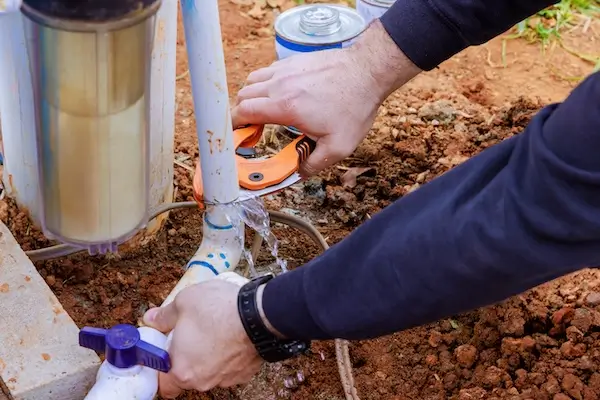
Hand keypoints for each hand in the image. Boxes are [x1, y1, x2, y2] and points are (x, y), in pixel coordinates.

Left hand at [142, 273, 260, 397]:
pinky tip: (231, 334)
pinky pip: (230, 366)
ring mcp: (226, 378)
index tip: (164, 351)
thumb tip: (153, 319)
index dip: (162, 368)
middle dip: (187, 357)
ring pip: (210, 370)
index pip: (164, 384)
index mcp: (181, 369)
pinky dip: (228, 354)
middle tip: (190, 334)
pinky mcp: (245, 373)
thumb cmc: (218, 310)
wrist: (258, 314)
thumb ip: (164, 315)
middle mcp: (202, 380)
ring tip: (214, 330)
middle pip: (187, 375)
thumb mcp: (184, 302)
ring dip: (209, 355)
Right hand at [231, 20, 420, 176]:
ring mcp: (285, 70)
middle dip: (241, 114)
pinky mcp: (293, 61)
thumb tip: (298, 174)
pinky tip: (278, 95)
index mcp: (286, 107)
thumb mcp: (338, 147)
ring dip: (251, 98)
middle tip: (251, 129)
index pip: (243, 112)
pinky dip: (264, 84)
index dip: (233, 125)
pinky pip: (267, 72)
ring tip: (263, 112)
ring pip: (252, 81)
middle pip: (243, 96)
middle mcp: (280, 85)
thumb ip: (313, 164)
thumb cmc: (355, 107)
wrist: (368, 72)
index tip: (236, 136)